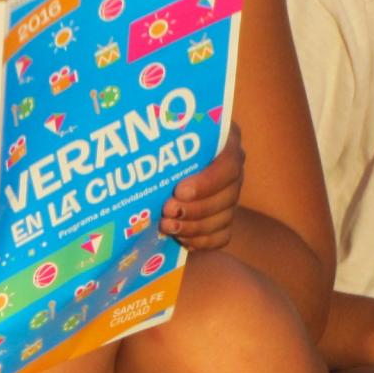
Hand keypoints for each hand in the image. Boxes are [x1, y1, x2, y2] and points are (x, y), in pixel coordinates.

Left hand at [160, 122, 243, 250]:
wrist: (162, 158)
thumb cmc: (161, 137)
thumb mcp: (165, 131)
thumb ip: (163, 133)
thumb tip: (141, 135)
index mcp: (226, 142)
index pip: (229, 163)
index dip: (207, 182)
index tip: (180, 191)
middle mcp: (232, 171)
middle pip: (228, 196)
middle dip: (195, 209)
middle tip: (166, 212)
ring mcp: (230, 196)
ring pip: (224, 218)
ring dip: (194, 227)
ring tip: (167, 226)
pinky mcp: (224, 218)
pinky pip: (221, 236)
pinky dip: (201, 241)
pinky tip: (180, 240)